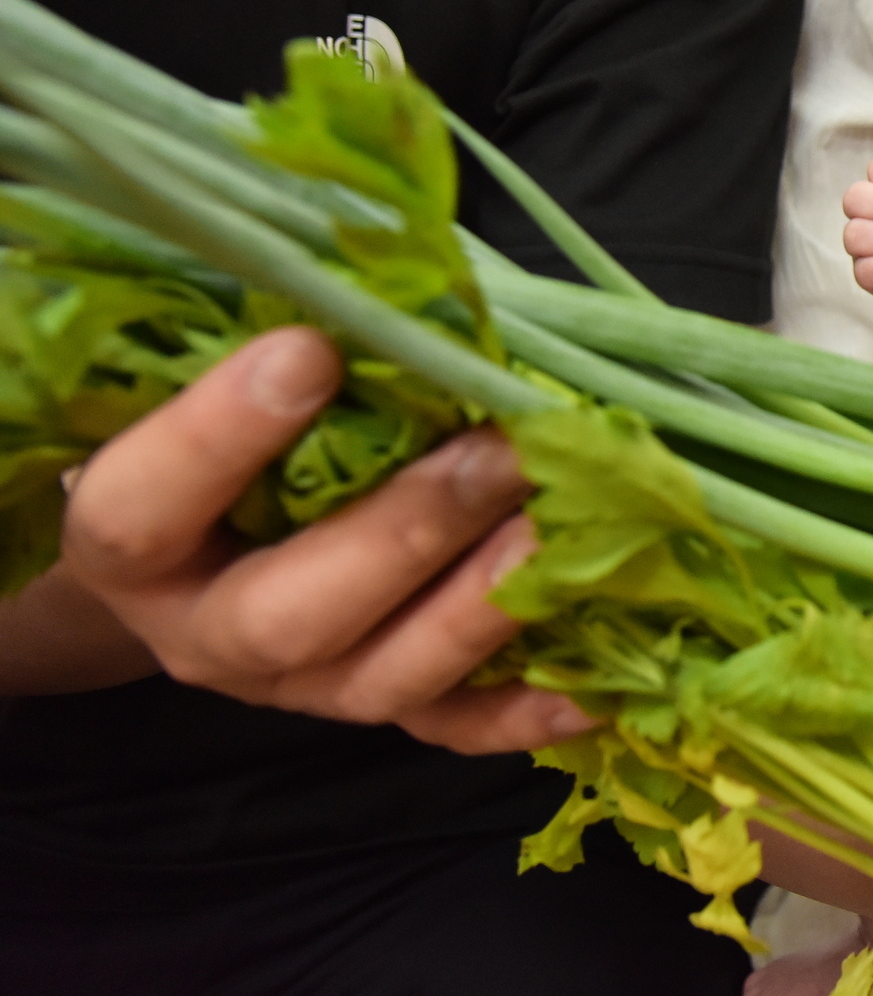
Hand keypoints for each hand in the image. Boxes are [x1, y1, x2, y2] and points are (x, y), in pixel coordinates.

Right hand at [59, 326, 593, 752]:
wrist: (215, 545)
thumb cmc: (224, 436)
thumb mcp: (217, 389)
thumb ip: (281, 351)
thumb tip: (388, 284)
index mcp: (135, 546)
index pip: (141, 508)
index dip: (217, 438)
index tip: (308, 349)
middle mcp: (210, 634)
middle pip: (289, 616)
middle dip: (406, 532)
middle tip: (500, 453)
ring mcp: (304, 686)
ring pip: (386, 677)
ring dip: (484, 602)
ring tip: (562, 524)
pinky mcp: (384, 710)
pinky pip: (456, 729)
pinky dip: (527, 709)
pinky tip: (595, 684)